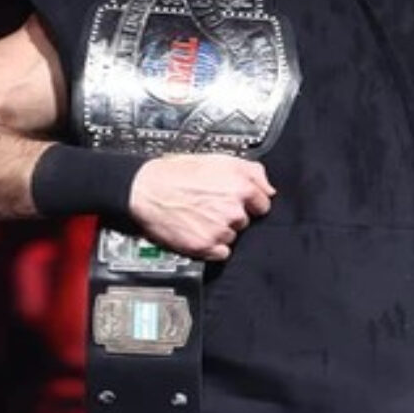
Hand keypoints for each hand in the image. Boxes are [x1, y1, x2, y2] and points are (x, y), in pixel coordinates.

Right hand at [128, 155, 274, 260]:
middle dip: (232, 215)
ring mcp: (220, 230)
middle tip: (210, 206)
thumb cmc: (175, 173)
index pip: (263, 203)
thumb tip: (269, 187)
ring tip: (199, 217)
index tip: (237, 201)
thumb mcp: (217, 159)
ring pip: (232, 236)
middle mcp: (233, 209)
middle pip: (245, 221)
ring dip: (220, 230)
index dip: (250, 202)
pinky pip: (221, 253)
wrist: (144, 190)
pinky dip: (211, 246)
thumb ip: (251, 171)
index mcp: (240, 186)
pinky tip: (197, 231)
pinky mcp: (205, 247)